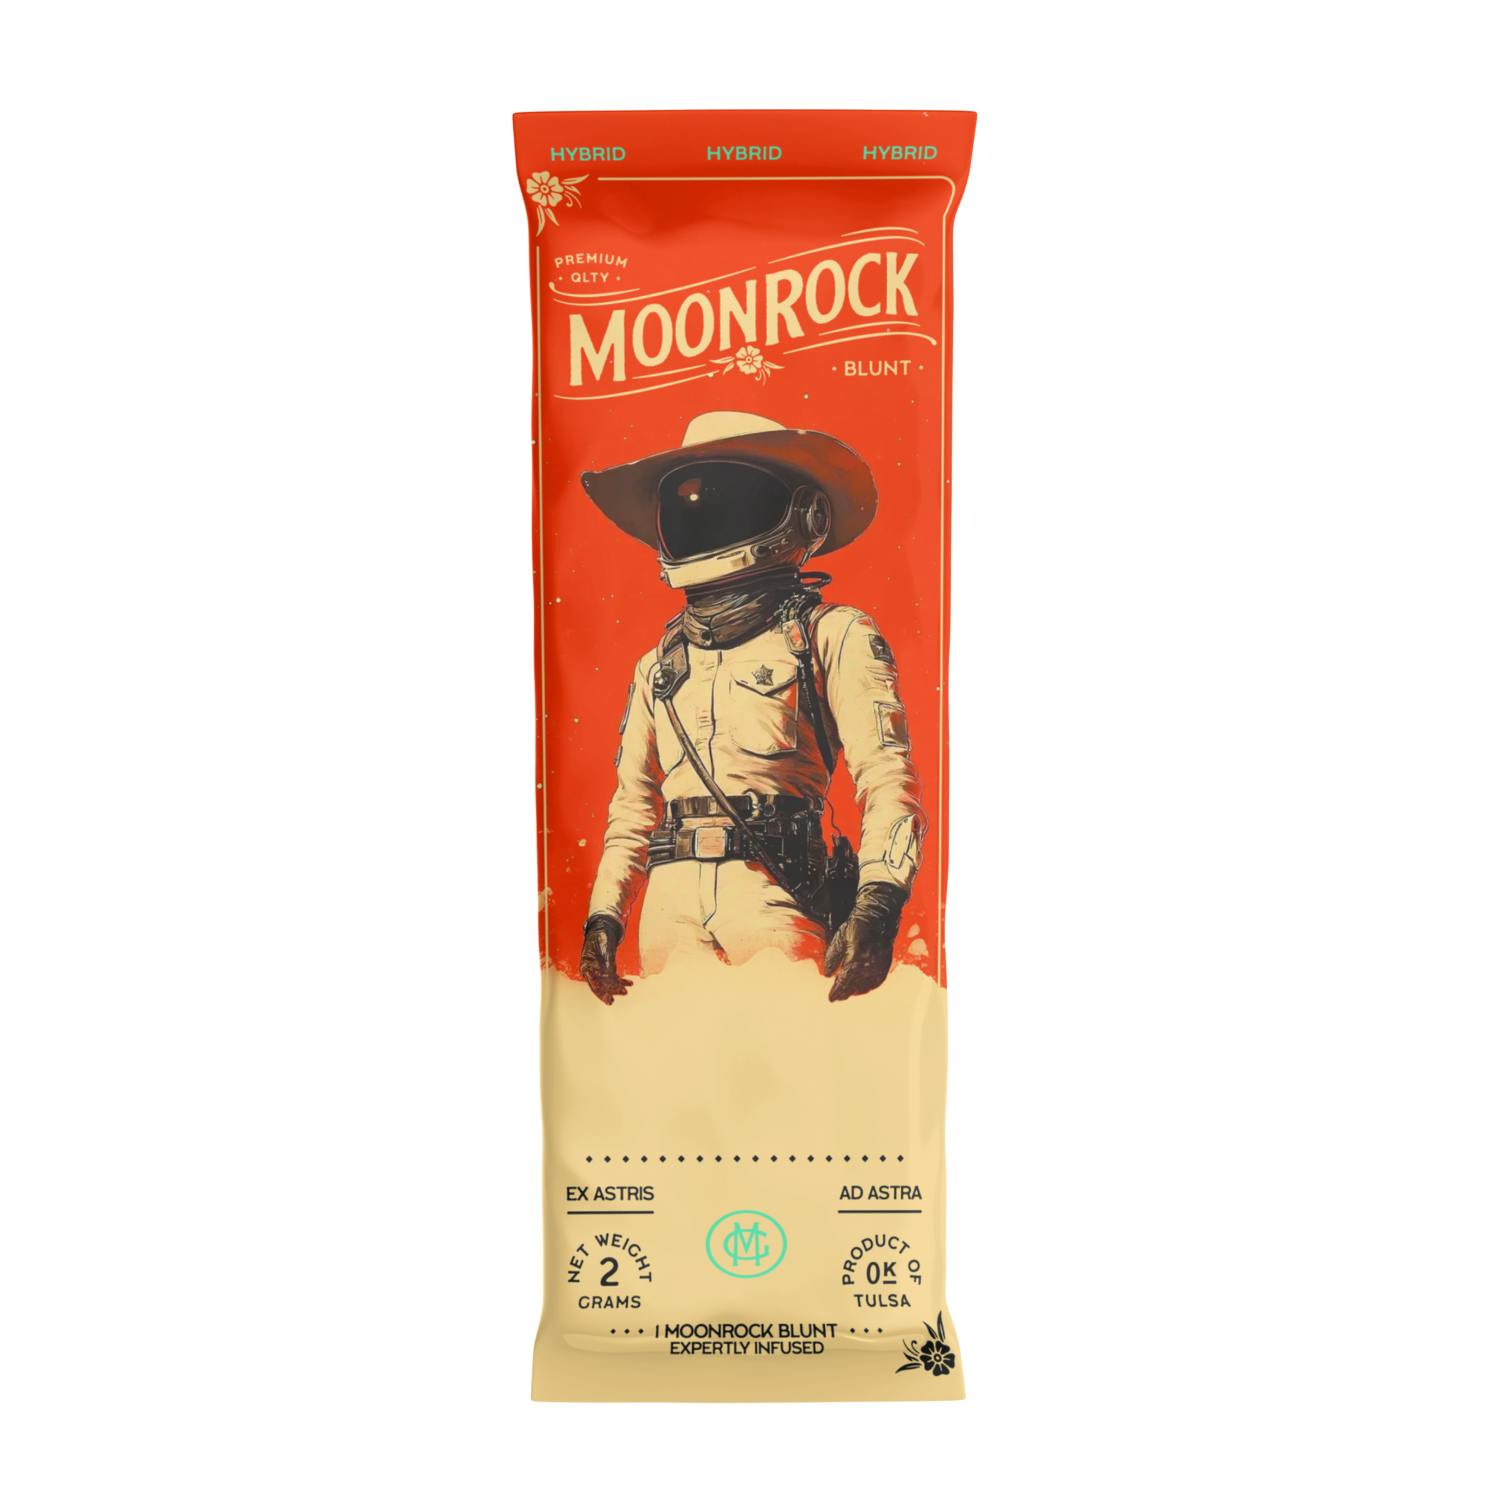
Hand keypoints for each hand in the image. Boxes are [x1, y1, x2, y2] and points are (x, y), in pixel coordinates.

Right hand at [579, 914, 630, 1003]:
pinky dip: (621, 981)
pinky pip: (613, 978)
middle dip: (605, 993)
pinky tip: (629, 983)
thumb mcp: (603, 947)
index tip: (604, 995)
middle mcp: (592, 970)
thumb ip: (607, 960)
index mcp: (586, 965)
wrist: (601, 930)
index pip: (591, 980)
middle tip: (611, 1001)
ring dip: (616, 988)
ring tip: (625, 992)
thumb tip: (611, 974)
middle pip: (598, 985)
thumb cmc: (599, 937)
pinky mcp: (606, 969)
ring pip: (607, 983)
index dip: (597, 989)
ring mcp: (599, 970)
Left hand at [821, 883, 905, 1001]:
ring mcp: (879, 965)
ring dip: (856, 991)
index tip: (831, 998)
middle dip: (845, 992)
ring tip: (848, 993)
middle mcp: (869, 964)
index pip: (845, 981)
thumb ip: (832, 957)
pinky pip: (877, 981)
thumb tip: (826, 974)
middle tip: (838, 997)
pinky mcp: (886, 964)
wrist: (878, 917)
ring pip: (866, 986)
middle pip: (855, 986)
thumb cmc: (857, 925)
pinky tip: (862, 987)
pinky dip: (868, 986)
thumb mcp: (839, 938)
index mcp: (855, 958)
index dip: (837, 991)